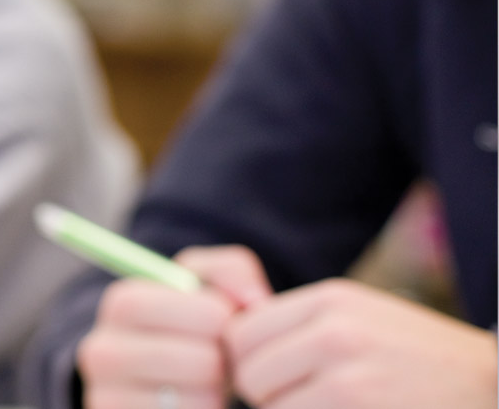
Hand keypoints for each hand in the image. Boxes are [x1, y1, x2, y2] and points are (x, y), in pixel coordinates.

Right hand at [78, 245, 271, 408]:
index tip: (218, 324)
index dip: (228, 323)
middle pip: (204, 363)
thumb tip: (254, 301)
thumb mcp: (204, 284)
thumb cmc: (187, 322)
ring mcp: (106, 395)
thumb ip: (233, 272)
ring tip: (202, 382)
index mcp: (123, 303)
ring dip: (215, 394)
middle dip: (222, 363)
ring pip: (199, 402)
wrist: (153, 372)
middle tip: (213, 359)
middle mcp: (102, 350)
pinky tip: (190, 402)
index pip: (209, 315)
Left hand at [227, 278, 497, 408]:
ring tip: (333, 407)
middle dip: (267, 396)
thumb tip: (227, 345)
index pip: (240, 332)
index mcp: (330, 301)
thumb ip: (301, 325)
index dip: (249, 361)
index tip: (275, 376)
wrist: (492, 387)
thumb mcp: (361, 318)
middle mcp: (336, 334)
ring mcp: (351, 382)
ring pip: (272, 408)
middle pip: (249, 375)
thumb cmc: (417, 359)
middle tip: (306, 400)